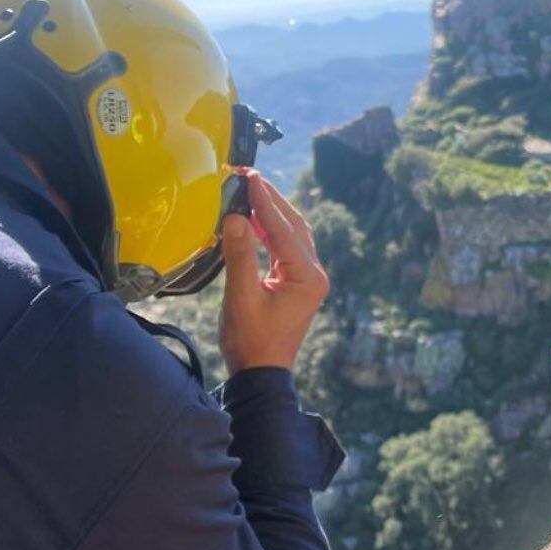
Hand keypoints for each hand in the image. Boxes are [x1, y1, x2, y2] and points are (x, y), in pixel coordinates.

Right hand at [219, 172, 330, 373]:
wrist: (261, 373)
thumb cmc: (251, 341)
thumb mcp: (241, 298)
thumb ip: (239, 255)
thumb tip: (235, 217)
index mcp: (307, 277)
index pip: (284, 229)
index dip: (265, 201)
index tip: (250, 176)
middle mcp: (314, 274)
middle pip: (295, 226)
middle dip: (272, 200)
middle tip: (249, 176)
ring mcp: (309, 279)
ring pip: (293, 234)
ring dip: (272, 213)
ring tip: (250, 191)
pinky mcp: (298, 283)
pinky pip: (286, 248)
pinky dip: (271, 231)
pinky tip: (253, 220)